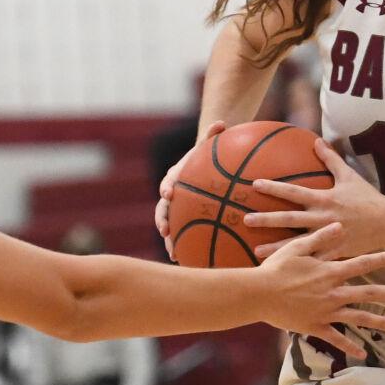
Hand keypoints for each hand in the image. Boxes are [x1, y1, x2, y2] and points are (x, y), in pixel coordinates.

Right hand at [154, 122, 226, 255]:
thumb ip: (214, 135)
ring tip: (174, 255)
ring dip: (171, 241)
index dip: (167, 187)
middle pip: (163, 209)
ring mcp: (176, 209)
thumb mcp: (211, 146)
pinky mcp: (184, 220)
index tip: (169, 193)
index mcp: (176, 177)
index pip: (169, 182)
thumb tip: (222, 121)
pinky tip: (192, 262)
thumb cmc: (208, 156)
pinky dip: (186, 248)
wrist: (203, 167)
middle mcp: (172, 195)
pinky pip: (184, 235)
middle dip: (163, 220)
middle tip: (165, 231)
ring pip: (170, 226)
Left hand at [247, 140, 384, 258]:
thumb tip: (317, 140)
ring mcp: (327, 236)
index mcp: (324, 198)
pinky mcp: (335, 252)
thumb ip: (331, 158)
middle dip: (266, 219)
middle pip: (289, 218)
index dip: (274, 187)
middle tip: (245, 220)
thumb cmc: (367, 198)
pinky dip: (298, 264)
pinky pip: (313, 259)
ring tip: (255, 252)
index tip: (254, 184)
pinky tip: (284, 269)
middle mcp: (322, 217)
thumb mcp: (349, 175)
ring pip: (297, 243)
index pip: (294, 191)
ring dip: (275, 247)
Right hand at [254, 223, 384, 357]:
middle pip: (369, 293)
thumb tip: (340, 225)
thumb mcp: (298, 248)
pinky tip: (363, 353)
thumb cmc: (275, 269)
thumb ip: (321, 238)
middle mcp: (333, 293)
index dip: (381, 259)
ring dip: (381, 321)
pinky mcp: (316, 327)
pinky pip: (336, 339)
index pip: (362, 264)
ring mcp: (326, 312)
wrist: (258, 294)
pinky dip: (349, 346)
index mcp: (330, 273)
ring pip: (359, 318)